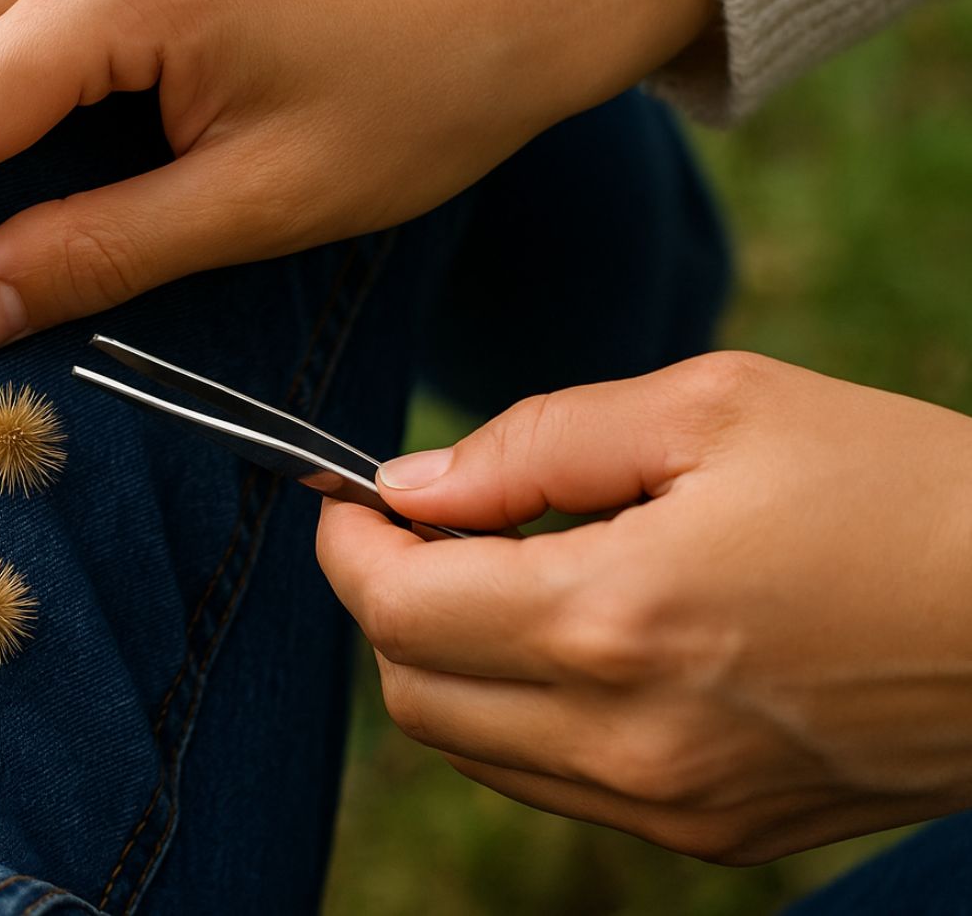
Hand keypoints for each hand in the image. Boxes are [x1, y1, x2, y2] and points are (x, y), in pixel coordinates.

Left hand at [316, 351, 971, 863]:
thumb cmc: (897, 486)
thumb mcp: (714, 408)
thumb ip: (534, 445)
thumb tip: (409, 485)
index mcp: (613, 619)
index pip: (395, 607)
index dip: (347, 546)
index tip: (348, 498)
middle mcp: (625, 739)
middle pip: (411, 689)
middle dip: (388, 601)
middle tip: (428, 529)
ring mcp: (668, 805)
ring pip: (469, 748)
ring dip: (447, 661)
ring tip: (509, 576)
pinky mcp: (711, 836)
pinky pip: (552, 786)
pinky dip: (520, 716)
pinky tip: (577, 644)